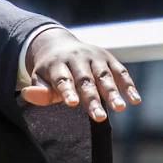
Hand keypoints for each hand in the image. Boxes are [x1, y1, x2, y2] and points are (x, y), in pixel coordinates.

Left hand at [21, 26, 139, 121]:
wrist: (60, 45)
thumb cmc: (51, 72)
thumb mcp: (41, 79)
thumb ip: (39, 90)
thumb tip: (27, 94)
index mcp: (57, 64)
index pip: (62, 79)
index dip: (67, 91)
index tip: (72, 104)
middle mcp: (76, 58)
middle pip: (85, 80)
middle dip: (93, 99)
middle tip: (99, 118)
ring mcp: (94, 57)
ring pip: (104, 76)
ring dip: (113, 92)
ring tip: (120, 108)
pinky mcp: (109, 58)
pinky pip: (120, 72)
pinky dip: (128, 85)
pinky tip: (135, 100)